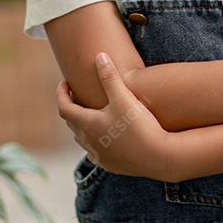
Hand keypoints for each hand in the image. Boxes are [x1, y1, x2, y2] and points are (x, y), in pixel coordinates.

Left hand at [56, 52, 175, 179]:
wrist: (161, 157)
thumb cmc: (141, 125)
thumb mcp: (124, 97)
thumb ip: (110, 76)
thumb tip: (100, 56)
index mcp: (88, 124)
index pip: (64, 108)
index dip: (61, 94)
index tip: (64, 83)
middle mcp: (89, 143)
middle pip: (72, 122)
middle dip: (72, 107)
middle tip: (76, 94)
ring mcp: (100, 157)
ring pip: (82, 139)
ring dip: (82, 124)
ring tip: (90, 113)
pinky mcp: (111, 165)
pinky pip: (95, 152)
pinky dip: (95, 140)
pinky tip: (105, 136)